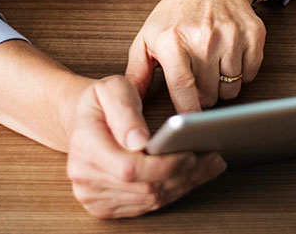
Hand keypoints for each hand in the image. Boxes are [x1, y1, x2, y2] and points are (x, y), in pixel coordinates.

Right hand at [66, 75, 225, 217]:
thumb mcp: (112, 88)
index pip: (130, 168)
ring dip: (183, 185)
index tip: (192, 154)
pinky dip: (172, 192)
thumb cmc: (100, 101)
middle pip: (144, 187)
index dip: (165, 165)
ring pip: (148, 199)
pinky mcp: (102, 205)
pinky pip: (143, 206)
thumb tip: (139, 141)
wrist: (81, 120)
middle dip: (184, 175)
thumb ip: (125, 110)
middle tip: (214, 158)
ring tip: (210, 166)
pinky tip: (191, 176)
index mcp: (85, 145)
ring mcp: (91, 194)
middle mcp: (84, 175)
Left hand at [126, 0, 268, 111]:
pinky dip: (241, 72)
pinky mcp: (254, 35)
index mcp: (173, 40)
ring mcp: (231, 36)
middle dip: (203, 95)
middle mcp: (204, 38)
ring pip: (231, 89)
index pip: (183, 90)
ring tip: (212, 65)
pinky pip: (250, 74)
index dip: (187, 114)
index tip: (187, 125)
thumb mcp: (148, 37)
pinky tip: (229, 56)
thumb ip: (137, 72)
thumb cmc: (177, 12)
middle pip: (210, 95)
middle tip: (197, 77)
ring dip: (222, 85)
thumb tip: (129, 103)